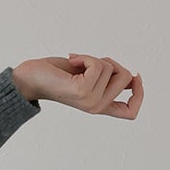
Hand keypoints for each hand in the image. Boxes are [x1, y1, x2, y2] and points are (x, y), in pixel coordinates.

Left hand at [15, 54, 142, 119]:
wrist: (30, 78)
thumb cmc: (57, 74)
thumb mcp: (90, 76)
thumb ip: (109, 78)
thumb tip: (133, 76)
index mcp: (99, 106)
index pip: (131, 112)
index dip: (140, 94)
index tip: (135, 76)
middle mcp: (96, 107)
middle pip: (126, 78)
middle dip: (111, 62)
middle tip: (89, 63)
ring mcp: (90, 101)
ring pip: (112, 68)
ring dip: (94, 58)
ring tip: (77, 63)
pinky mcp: (82, 91)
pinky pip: (98, 65)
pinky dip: (86, 57)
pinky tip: (71, 60)